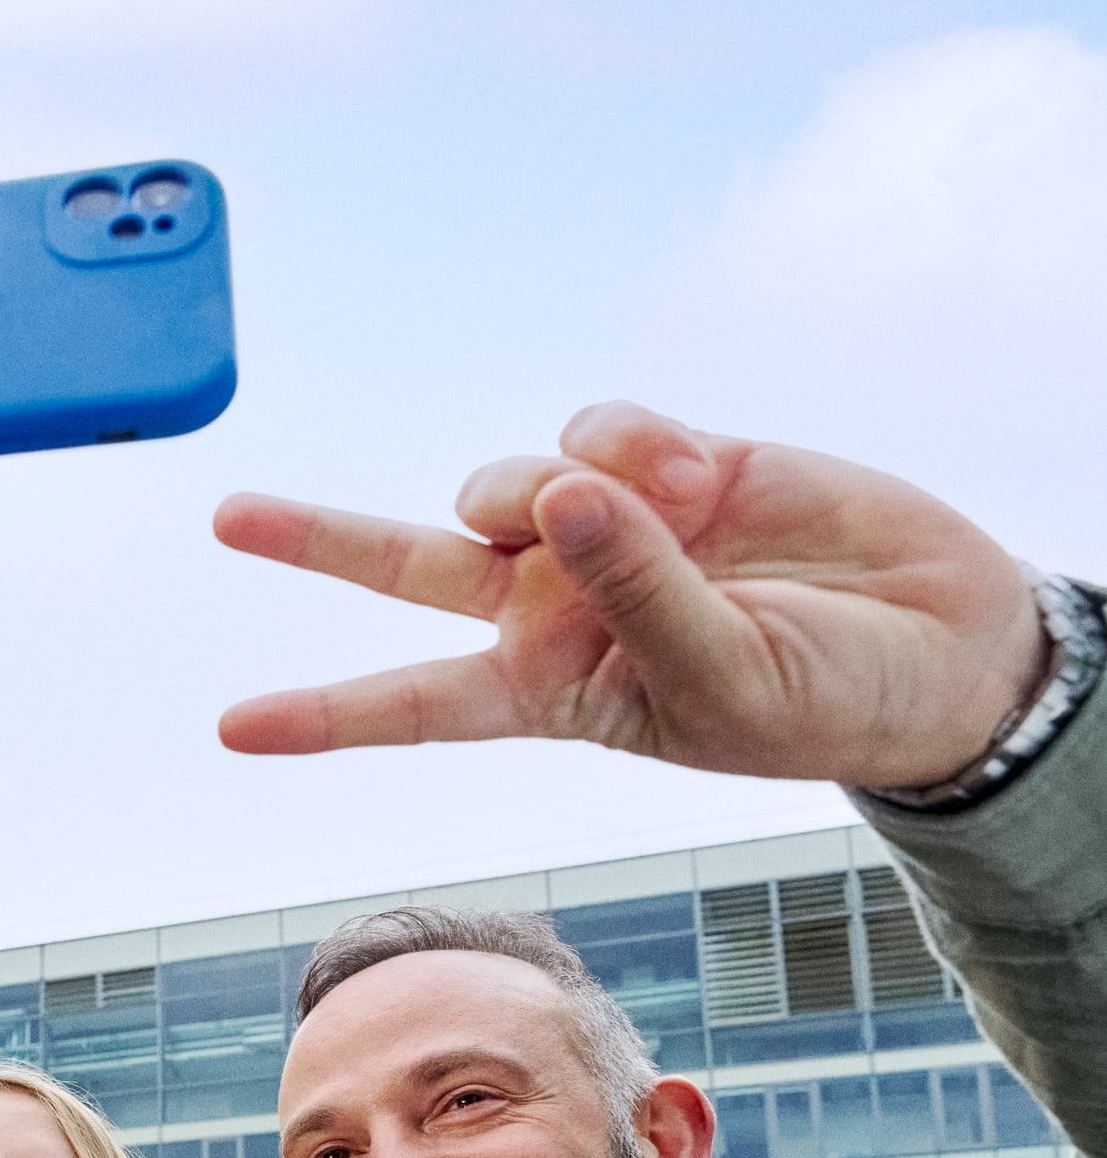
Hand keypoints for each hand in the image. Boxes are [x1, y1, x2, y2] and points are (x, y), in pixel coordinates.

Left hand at [213, 402, 1047, 788]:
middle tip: (228, 517)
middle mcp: (549, 607)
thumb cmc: (819, 697)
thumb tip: (564, 489)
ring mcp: (596, 528)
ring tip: (668, 516)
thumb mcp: (722, 677)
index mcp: (547, 691)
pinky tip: (697, 476)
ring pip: (507, 484)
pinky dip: (637, 445)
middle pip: (405, 566)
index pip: (413, 705)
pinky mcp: (655, 458)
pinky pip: (593, 428)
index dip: (323, 717)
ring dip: (564, 490)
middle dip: (317, 539)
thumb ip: (640, 589)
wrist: (930, 639)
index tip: (230, 729)